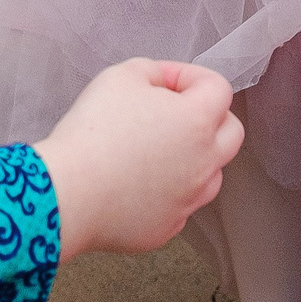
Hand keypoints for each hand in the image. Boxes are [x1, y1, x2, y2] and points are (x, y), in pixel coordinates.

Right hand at [33, 59, 242, 255]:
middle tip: (172, 113)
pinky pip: (181, 204)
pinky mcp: (168, 229)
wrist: (69, 193)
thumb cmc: (94, 130)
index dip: (190, 76)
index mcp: (198, 121)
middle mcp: (205, 163)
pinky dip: (168, 190)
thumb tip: (164, 87)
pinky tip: (137, 183)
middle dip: (209, 116)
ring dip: (194, 157)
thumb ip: (154, 72)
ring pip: (211, 173)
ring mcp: (189, 201)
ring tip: (156, 150)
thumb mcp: (121, 76)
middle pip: (231, 133)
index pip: (218, 87)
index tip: (162, 81)